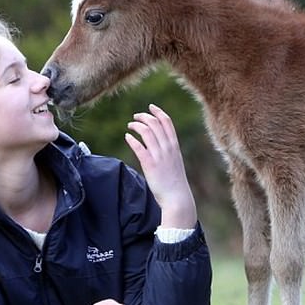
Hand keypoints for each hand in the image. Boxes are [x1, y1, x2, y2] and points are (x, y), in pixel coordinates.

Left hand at [125, 104, 196, 228]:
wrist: (177, 198)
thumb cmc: (175, 182)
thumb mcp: (175, 162)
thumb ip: (168, 153)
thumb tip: (159, 147)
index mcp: (175, 146)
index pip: (167, 123)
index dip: (158, 112)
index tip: (151, 107)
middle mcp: (168, 148)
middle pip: (155, 124)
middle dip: (144, 117)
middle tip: (135, 117)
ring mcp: (159, 156)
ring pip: (147, 132)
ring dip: (136, 126)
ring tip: (130, 125)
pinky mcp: (150, 165)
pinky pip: (139, 147)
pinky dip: (132, 140)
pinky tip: (127, 137)